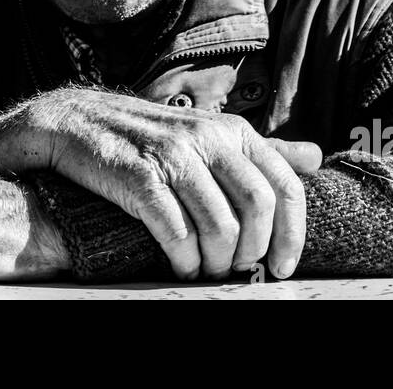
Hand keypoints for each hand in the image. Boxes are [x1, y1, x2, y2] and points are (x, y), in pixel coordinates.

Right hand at [24, 89, 320, 280]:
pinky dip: (184, 261)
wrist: (76, 121)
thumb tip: (316, 157)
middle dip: (254, 252)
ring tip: (206, 271)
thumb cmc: (147, 135)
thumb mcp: (208, 132)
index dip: (293, 233)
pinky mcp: (139, 178)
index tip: (284, 266)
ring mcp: (173, 156)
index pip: (284, 184)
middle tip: (239, 271)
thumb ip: (261, 149)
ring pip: (220, 226)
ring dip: (217, 263)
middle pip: (258, 208)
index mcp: (232, 130)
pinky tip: (180, 266)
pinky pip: (177, 232)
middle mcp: (208, 138)